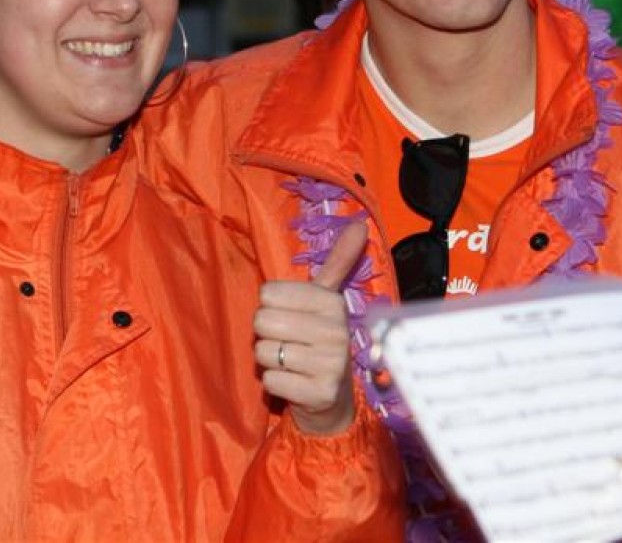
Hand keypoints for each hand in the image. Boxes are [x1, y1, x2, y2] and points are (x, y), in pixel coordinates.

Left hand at [252, 221, 366, 435]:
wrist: (332, 400)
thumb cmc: (319, 342)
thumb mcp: (327, 301)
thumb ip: (337, 262)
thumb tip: (359, 222)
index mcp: (332, 303)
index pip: (268, 293)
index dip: (271, 308)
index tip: (293, 319)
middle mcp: (336, 331)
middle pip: (262, 321)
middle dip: (267, 335)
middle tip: (290, 343)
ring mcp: (330, 364)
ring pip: (264, 351)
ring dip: (270, 361)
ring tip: (293, 364)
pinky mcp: (319, 393)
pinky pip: (270, 380)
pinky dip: (275, 384)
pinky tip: (294, 383)